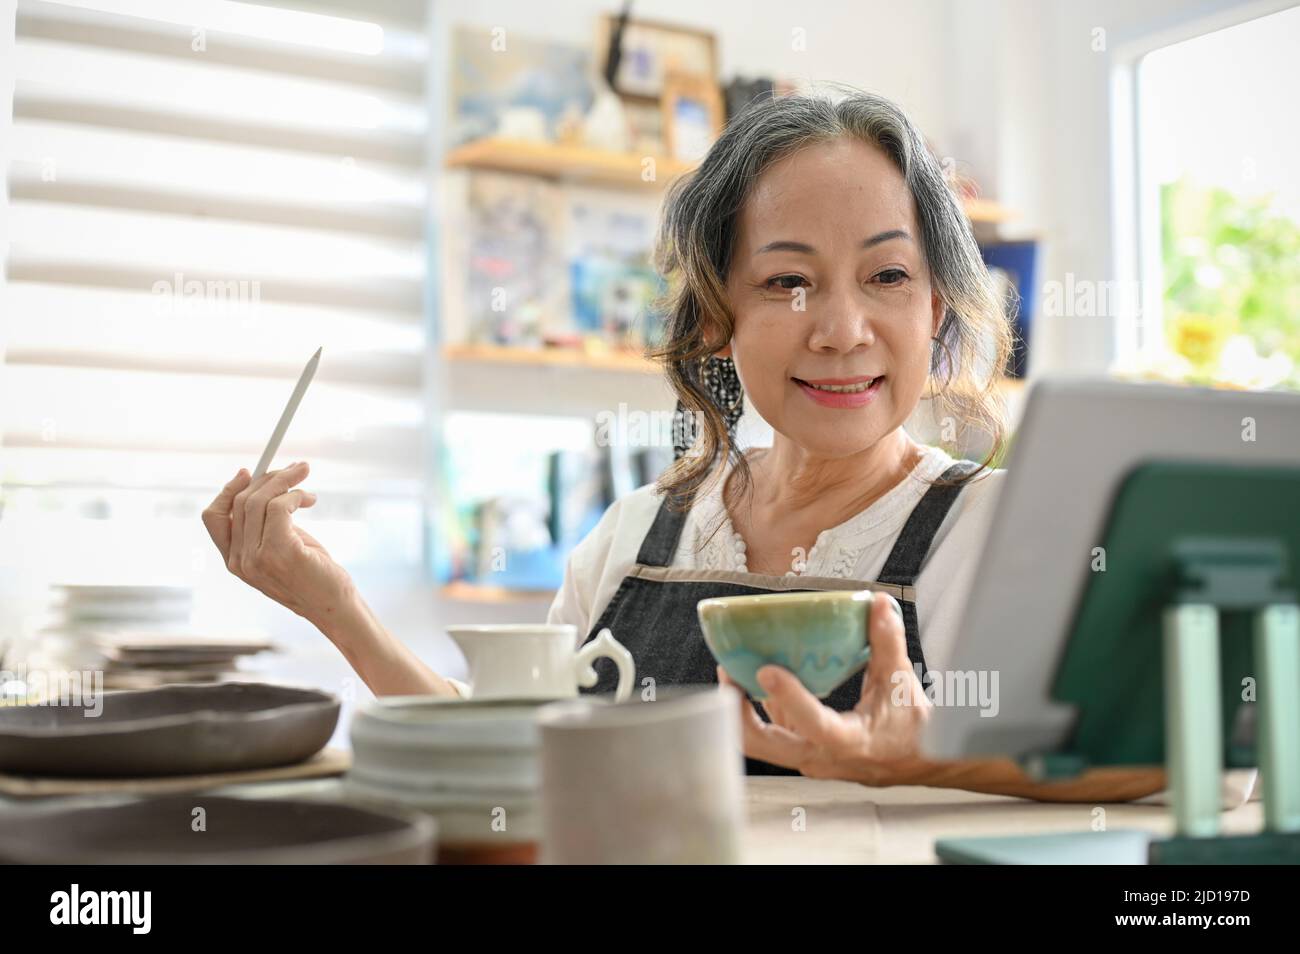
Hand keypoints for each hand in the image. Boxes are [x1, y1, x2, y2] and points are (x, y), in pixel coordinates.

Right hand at [201, 463, 355, 624]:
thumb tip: (268, 484)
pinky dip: (295, 494)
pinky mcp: (280, 552)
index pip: (213, 517)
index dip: (228, 490)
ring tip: (305, 477)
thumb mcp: (281, 546)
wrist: (333, 606)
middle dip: (268, 477)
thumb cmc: (312, 575)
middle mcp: (239, 561)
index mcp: (234, 561)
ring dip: (285, 481)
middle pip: (239, 502)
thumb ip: (267, 524)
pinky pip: (280, 507)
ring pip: (258, 501)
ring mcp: (256, 559)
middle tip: (296, 469)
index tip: (249, 472)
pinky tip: (310, 499)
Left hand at [718, 593, 932, 783]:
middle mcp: (823, 756)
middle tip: (729, 675)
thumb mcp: (901, 683)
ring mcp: (809, 756)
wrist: (916, 761)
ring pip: (763, 742)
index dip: (790, 699)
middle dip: (739, 714)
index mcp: (851, 741)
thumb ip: (888, 642)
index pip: (815, 724)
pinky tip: (749, 679)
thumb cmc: (911, 728)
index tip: (767, 670)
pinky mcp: (803, 750)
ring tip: (729, 671)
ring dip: (740, 711)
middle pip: (768, 745)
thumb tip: (878, 604)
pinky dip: (757, 709)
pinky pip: (773, 732)